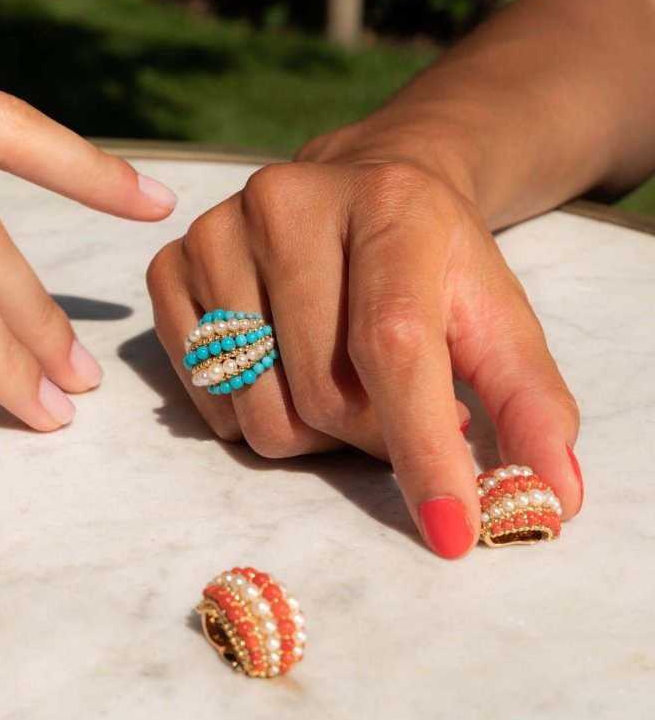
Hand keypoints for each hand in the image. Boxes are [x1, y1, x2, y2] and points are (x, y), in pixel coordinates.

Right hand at [147, 154, 581, 557]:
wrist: (358, 191)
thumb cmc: (430, 265)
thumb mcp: (495, 316)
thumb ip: (530, 401)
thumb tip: (551, 494)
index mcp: (389, 204)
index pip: (395, 344)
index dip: (422, 445)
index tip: (452, 528)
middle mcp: (289, 203)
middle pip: (320, 393)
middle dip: (365, 434)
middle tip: (388, 408)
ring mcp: (217, 231)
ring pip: (256, 407)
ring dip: (306, 429)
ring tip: (331, 383)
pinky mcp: (168, 264)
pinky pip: (204, 397)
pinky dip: (246, 413)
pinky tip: (276, 370)